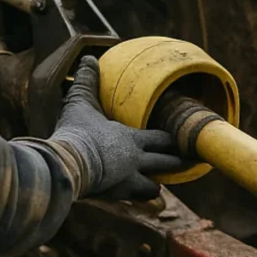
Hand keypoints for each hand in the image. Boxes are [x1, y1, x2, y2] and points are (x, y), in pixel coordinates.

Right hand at [51, 57, 183, 200]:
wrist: (67, 165)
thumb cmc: (75, 134)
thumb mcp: (80, 105)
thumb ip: (87, 83)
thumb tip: (89, 58)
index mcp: (131, 138)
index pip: (162, 138)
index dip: (172, 139)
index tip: (182, 139)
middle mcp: (136, 160)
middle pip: (167, 162)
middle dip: (178, 162)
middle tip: (190, 161)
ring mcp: (129, 180)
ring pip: (154, 185)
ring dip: (155, 183)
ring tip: (158, 183)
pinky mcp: (118, 196)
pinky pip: (136, 198)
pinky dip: (138, 197)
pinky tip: (138, 198)